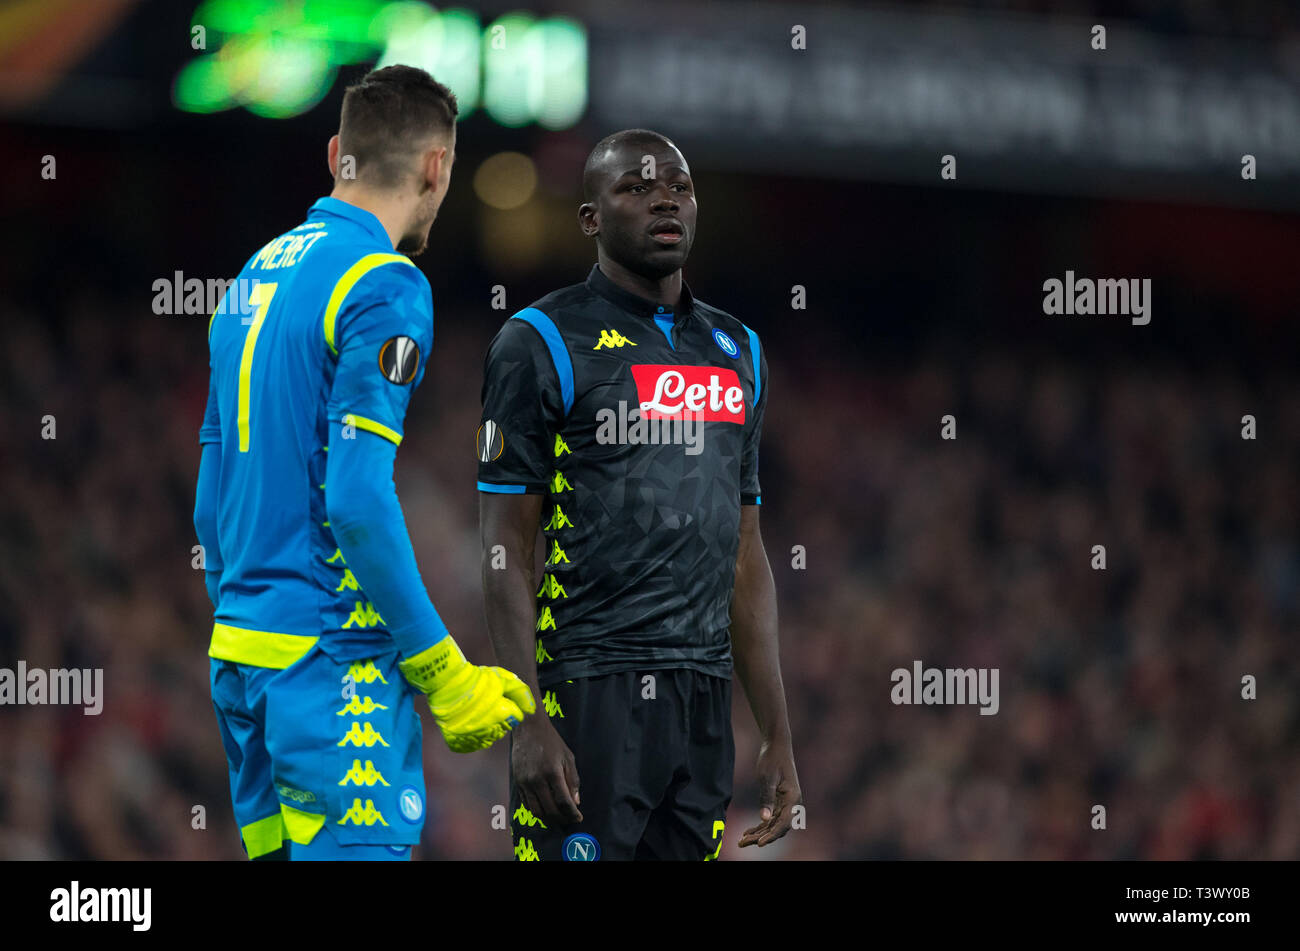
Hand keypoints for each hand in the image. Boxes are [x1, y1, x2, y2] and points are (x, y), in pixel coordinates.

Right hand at [399, 638, 534, 752]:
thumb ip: (520, 692)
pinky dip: (472, 737)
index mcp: (503, 713)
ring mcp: (473, 737)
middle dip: (500, 718)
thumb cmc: (477, 678)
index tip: (499, 699)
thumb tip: (532, 710)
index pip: (516, 717)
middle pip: (504, 729)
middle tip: (487, 704)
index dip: (509, 706)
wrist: (446, 683)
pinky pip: (472, 745)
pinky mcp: (459, 743)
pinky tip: (469, 723)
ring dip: (487, 728)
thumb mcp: (502, 678)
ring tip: (478, 713)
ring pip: (489, 739)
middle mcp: (489, 729)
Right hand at [511, 716, 581, 826]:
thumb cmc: (551, 741)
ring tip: (557, 818)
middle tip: (569, 819)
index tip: (578, 818)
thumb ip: (573, 780)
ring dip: (548, 819)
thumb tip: (575, 802)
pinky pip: (527, 804)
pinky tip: (545, 809)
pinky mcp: (517, 782)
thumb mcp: (568, 757)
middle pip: (550, 810)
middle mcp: (537, 780)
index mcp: (553, 772)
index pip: (564, 801)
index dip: (572, 814)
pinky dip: (537, 810)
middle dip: (562, 819)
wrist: (528, 728)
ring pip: (536, 811)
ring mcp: (525, 782)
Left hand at [737, 739, 799, 847]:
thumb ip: (767, 798)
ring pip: (773, 825)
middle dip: (761, 837)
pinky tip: (747, 832)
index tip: (759, 843)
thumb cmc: (772, 758)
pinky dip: (760, 826)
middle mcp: (793, 803)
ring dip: (759, 834)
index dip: (771, 835)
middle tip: (742, 843)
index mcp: (793, 798)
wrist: (776, 745)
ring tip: (741, 841)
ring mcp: (787, 803)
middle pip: (778, 827)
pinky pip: (771, 818)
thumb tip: (764, 819)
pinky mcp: (780, 801)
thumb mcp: (767, 777)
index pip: (783, 823)